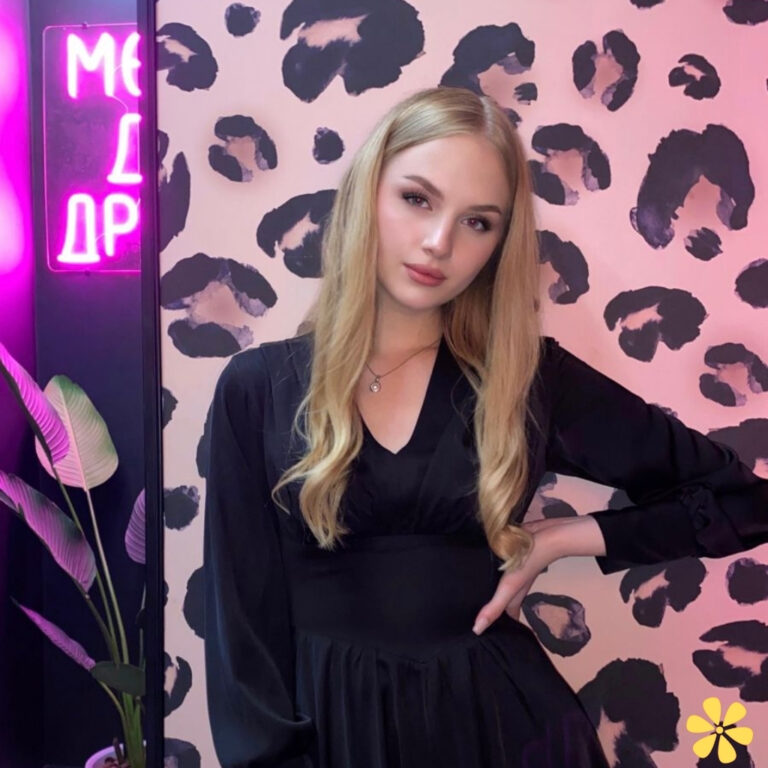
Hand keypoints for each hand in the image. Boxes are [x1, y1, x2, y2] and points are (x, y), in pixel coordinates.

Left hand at [471, 517, 576, 634]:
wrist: (548, 537)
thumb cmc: (528, 564)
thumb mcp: (509, 587)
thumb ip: (495, 606)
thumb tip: (477, 630)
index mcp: (513, 596)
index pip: (505, 617)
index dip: (496, 627)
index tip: (482, 634)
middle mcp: (513, 585)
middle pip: (501, 601)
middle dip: (489, 608)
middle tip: (466, 614)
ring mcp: (512, 571)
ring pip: (498, 584)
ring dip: (487, 588)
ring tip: (466, 592)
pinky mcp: (509, 556)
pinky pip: (497, 567)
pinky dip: (488, 570)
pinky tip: (475, 567)